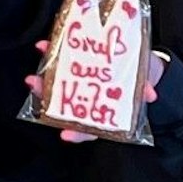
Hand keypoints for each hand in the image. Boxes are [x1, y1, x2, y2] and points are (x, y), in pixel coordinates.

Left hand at [24, 39, 165, 143]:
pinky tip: (42, 46)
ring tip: (32, 76)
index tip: (65, 135)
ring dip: (42, 81)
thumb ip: (144, 90)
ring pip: (56, 86)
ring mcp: (78, 84)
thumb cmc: (141, 81)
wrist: (143, 64)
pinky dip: (49, 53)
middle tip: (36, 88)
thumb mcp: (145, 85)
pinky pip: (58, 60)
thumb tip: (150, 94)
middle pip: (63, 106)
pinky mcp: (74, 64)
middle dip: (47, 98)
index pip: (87, 130)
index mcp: (102, 112)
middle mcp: (86, 100)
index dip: (76, 134)